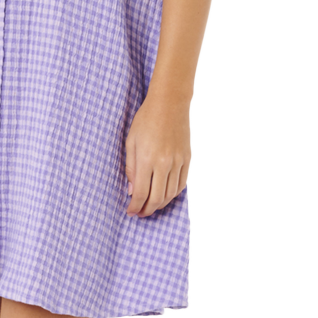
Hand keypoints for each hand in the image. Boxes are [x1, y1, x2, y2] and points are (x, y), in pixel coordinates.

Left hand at [123, 89, 190, 216]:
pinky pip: (181, 184)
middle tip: (139, 213)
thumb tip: (132, 190)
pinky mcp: (187, 159)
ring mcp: (178, 162)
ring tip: (150, 205)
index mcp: (147, 159)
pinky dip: (172, 194)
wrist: (169, 104)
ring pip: (170, 194)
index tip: (130, 212)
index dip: (135, 206)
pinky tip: (164, 195)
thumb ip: (131, 168)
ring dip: (159, 204)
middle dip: (146, 210)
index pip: (141, 193)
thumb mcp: (131, 141)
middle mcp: (164, 164)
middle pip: (156, 198)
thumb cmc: (145, 120)